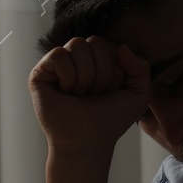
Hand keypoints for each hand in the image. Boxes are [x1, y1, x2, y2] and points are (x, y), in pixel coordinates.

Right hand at [28, 35, 150, 157]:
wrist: (87, 141)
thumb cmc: (110, 120)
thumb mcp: (138, 95)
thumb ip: (141, 67)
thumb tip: (121, 47)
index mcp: (99, 60)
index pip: (111, 45)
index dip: (116, 71)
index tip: (110, 93)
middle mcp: (79, 59)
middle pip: (95, 41)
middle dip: (101, 73)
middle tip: (93, 95)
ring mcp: (59, 64)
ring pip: (76, 45)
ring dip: (85, 77)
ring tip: (79, 95)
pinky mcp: (41, 72)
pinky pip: (58, 55)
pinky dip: (67, 77)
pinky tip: (65, 93)